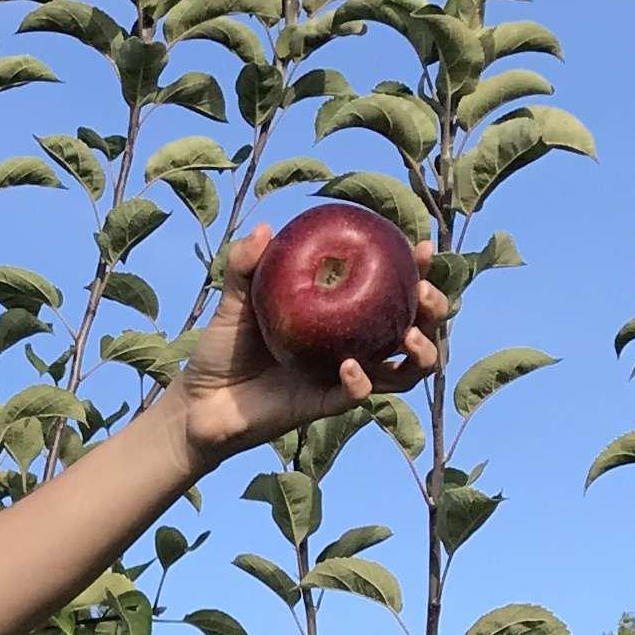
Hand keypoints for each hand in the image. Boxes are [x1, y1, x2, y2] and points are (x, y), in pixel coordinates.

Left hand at [169, 225, 449, 467]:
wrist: (199, 401)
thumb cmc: (223, 348)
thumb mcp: (234, 300)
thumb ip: (246, 265)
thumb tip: (265, 229)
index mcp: (342, 314)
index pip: (391, 289)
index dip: (416, 269)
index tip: (421, 248)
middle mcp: (353, 345)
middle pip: (416, 328)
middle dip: (435, 310)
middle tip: (425, 294)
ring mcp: (342, 377)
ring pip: (404, 371)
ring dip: (420, 353)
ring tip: (410, 336)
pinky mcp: (325, 405)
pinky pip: (357, 395)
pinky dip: (361, 382)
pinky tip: (350, 365)